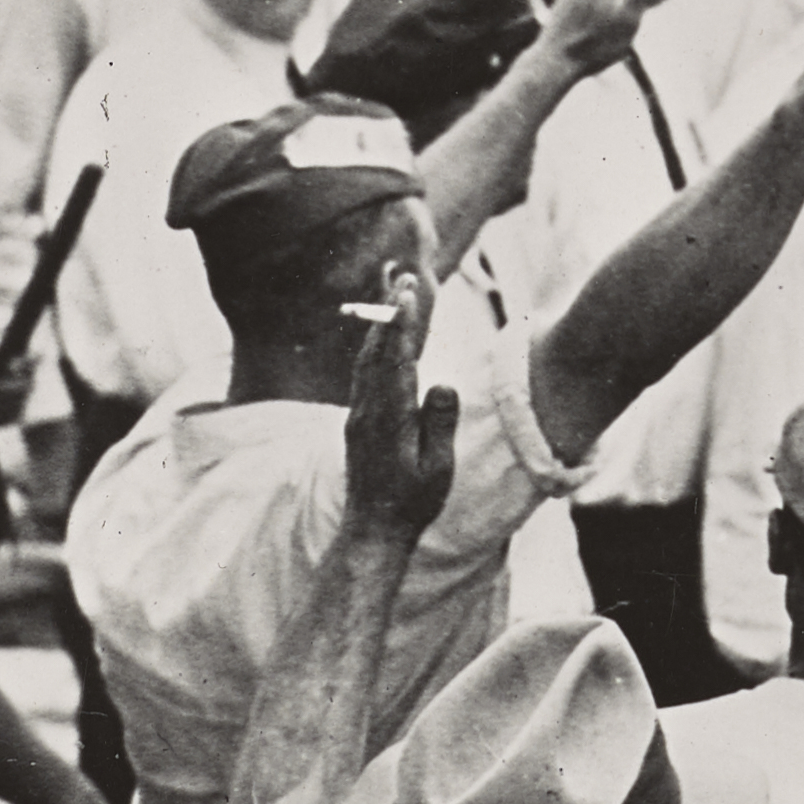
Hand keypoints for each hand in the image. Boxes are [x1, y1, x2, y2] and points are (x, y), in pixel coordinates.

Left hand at [341, 273, 458, 541]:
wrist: (373, 529)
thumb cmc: (412, 503)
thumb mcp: (437, 469)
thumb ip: (440, 424)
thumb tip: (444, 382)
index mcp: (389, 418)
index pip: (396, 359)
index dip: (401, 322)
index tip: (407, 291)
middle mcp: (368, 409)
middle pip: (377, 348)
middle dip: (390, 310)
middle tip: (402, 273)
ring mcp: (359, 413)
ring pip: (368, 358)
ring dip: (381, 322)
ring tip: (392, 289)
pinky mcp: (359, 419)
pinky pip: (366, 371)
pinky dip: (377, 344)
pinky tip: (382, 333)